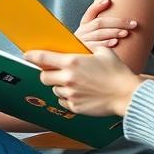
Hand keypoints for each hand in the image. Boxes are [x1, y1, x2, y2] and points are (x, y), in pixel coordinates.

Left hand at [25, 47, 142, 116]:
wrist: (127, 94)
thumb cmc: (117, 72)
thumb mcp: (103, 52)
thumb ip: (86, 48)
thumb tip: (78, 46)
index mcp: (72, 62)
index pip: (42, 58)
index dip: (31, 56)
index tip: (26, 55)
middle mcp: (68, 79)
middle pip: (44, 77)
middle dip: (46, 74)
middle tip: (54, 73)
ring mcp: (71, 94)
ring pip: (54, 90)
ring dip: (59, 86)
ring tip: (74, 84)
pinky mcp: (75, 107)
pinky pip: (64, 101)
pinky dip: (68, 98)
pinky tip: (80, 93)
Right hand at [74, 0, 138, 49]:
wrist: (75, 60)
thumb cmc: (88, 44)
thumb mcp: (89, 30)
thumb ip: (97, 16)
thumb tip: (108, 0)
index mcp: (84, 25)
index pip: (90, 12)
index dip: (98, 6)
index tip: (109, 1)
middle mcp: (82, 32)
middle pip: (100, 23)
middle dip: (118, 22)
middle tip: (133, 24)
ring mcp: (82, 42)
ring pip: (99, 34)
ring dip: (113, 32)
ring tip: (126, 33)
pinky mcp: (84, 52)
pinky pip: (96, 47)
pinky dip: (106, 44)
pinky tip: (115, 42)